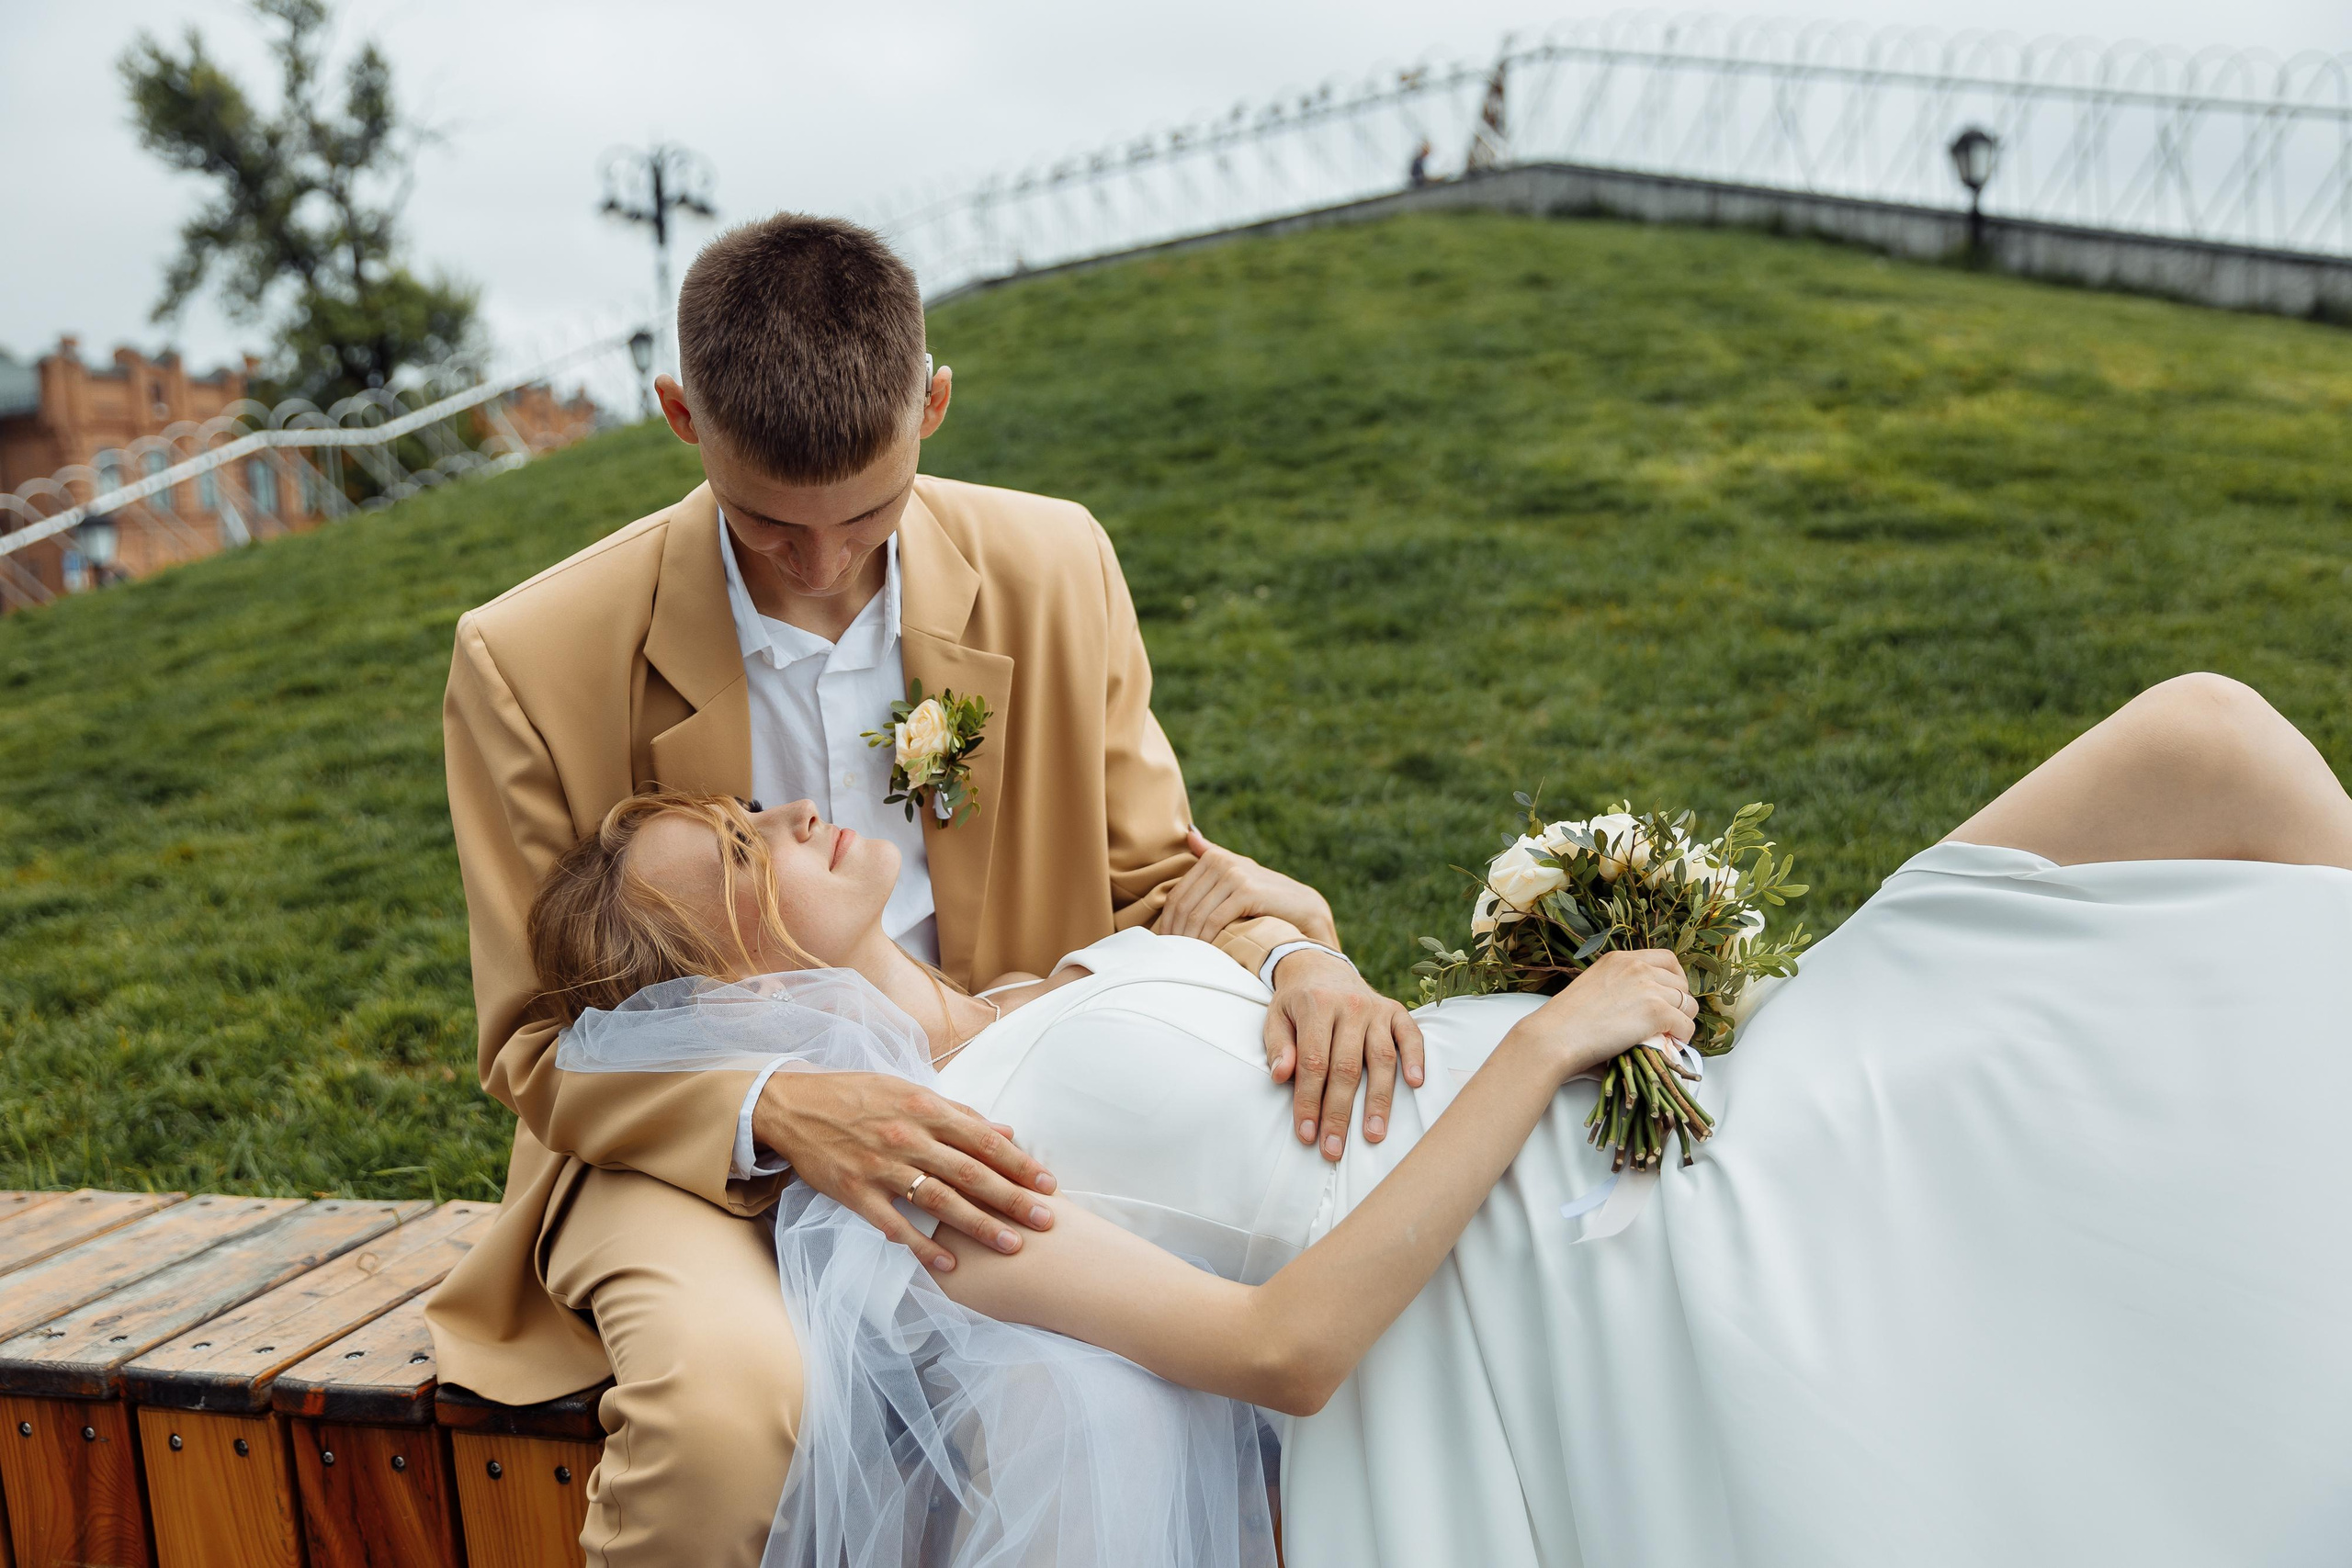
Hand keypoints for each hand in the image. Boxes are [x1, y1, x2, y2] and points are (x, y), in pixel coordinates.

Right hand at [751, 1071, 1058, 1272]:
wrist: (792, 1105)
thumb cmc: (856, 1095)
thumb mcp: (908, 1090)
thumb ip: (958, 1113)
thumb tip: (1005, 1128)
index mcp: (924, 1107)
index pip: (982, 1138)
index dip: (1018, 1162)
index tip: (1046, 1183)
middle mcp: (907, 1136)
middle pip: (969, 1172)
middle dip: (1011, 1198)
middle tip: (1044, 1220)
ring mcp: (880, 1166)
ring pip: (939, 1200)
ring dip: (978, 1225)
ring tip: (1010, 1245)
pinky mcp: (854, 1192)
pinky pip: (894, 1225)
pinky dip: (921, 1246)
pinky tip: (948, 1265)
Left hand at [1159, 828, 1340, 948]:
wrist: (1305, 908)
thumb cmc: (1267, 897)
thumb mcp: (1239, 872)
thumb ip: (1214, 854)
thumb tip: (1190, 833)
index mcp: (1215, 858)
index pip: (1178, 894)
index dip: (1166, 921)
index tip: (1162, 943)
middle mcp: (1222, 862)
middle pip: (1183, 904)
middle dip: (1173, 932)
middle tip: (1169, 955)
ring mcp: (1234, 874)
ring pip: (1196, 913)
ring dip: (1186, 939)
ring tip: (1183, 958)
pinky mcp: (1246, 891)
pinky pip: (1214, 920)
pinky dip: (1205, 939)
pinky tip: (1203, 953)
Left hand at [1267, 950, 1425, 1161]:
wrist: (1320, 967)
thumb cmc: (1296, 1003)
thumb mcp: (1276, 1018)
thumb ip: (1278, 1047)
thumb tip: (1281, 1077)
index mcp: (1316, 1006)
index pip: (1314, 1062)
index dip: (1309, 1101)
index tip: (1306, 1134)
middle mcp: (1350, 1006)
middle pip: (1347, 1067)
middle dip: (1339, 1112)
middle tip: (1334, 1149)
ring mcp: (1376, 1008)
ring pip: (1381, 1059)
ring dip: (1379, 1100)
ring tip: (1373, 1135)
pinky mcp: (1396, 1011)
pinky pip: (1411, 1036)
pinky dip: (1416, 1058)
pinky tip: (1415, 1084)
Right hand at [1508, 950, 1698, 1083]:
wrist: (1556, 1036)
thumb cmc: (1565, 1021)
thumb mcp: (1594, 986)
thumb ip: (1619, 987)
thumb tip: (1638, 1006)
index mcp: (1621, 959)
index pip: (1667, 959)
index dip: (1675, 979)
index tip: (1671, 995)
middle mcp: (1638, 967)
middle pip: (1681, 983)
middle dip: (1680, 1003)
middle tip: (1671, 1020)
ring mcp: (1649, 988)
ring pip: (1687, 1004)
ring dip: (1682, 1020)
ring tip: (1670, 1034)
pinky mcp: (1656, 1011)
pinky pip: (1685, 1024)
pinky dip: (1682, 1036)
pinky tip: (1670, 1044)